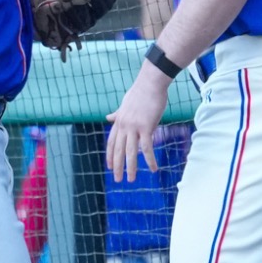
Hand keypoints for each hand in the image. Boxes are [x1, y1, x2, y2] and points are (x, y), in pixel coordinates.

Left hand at [106, 64, 170, 180]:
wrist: (151, 82)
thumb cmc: (141, 91)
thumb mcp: (125, 104)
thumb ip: (117, 113)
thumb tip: (108, 117)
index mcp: (119, 121)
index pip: (111, 142)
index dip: (110, 156)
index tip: (109, 167)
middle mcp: (123, 125)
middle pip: (118, 150)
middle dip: (117, 166)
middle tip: (118, 180)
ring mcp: (134, 127)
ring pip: (130, 152)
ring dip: (131, 168)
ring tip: (132, 180)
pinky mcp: (146, 127)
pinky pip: (146, 147)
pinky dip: (150, 160)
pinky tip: (153, 169)